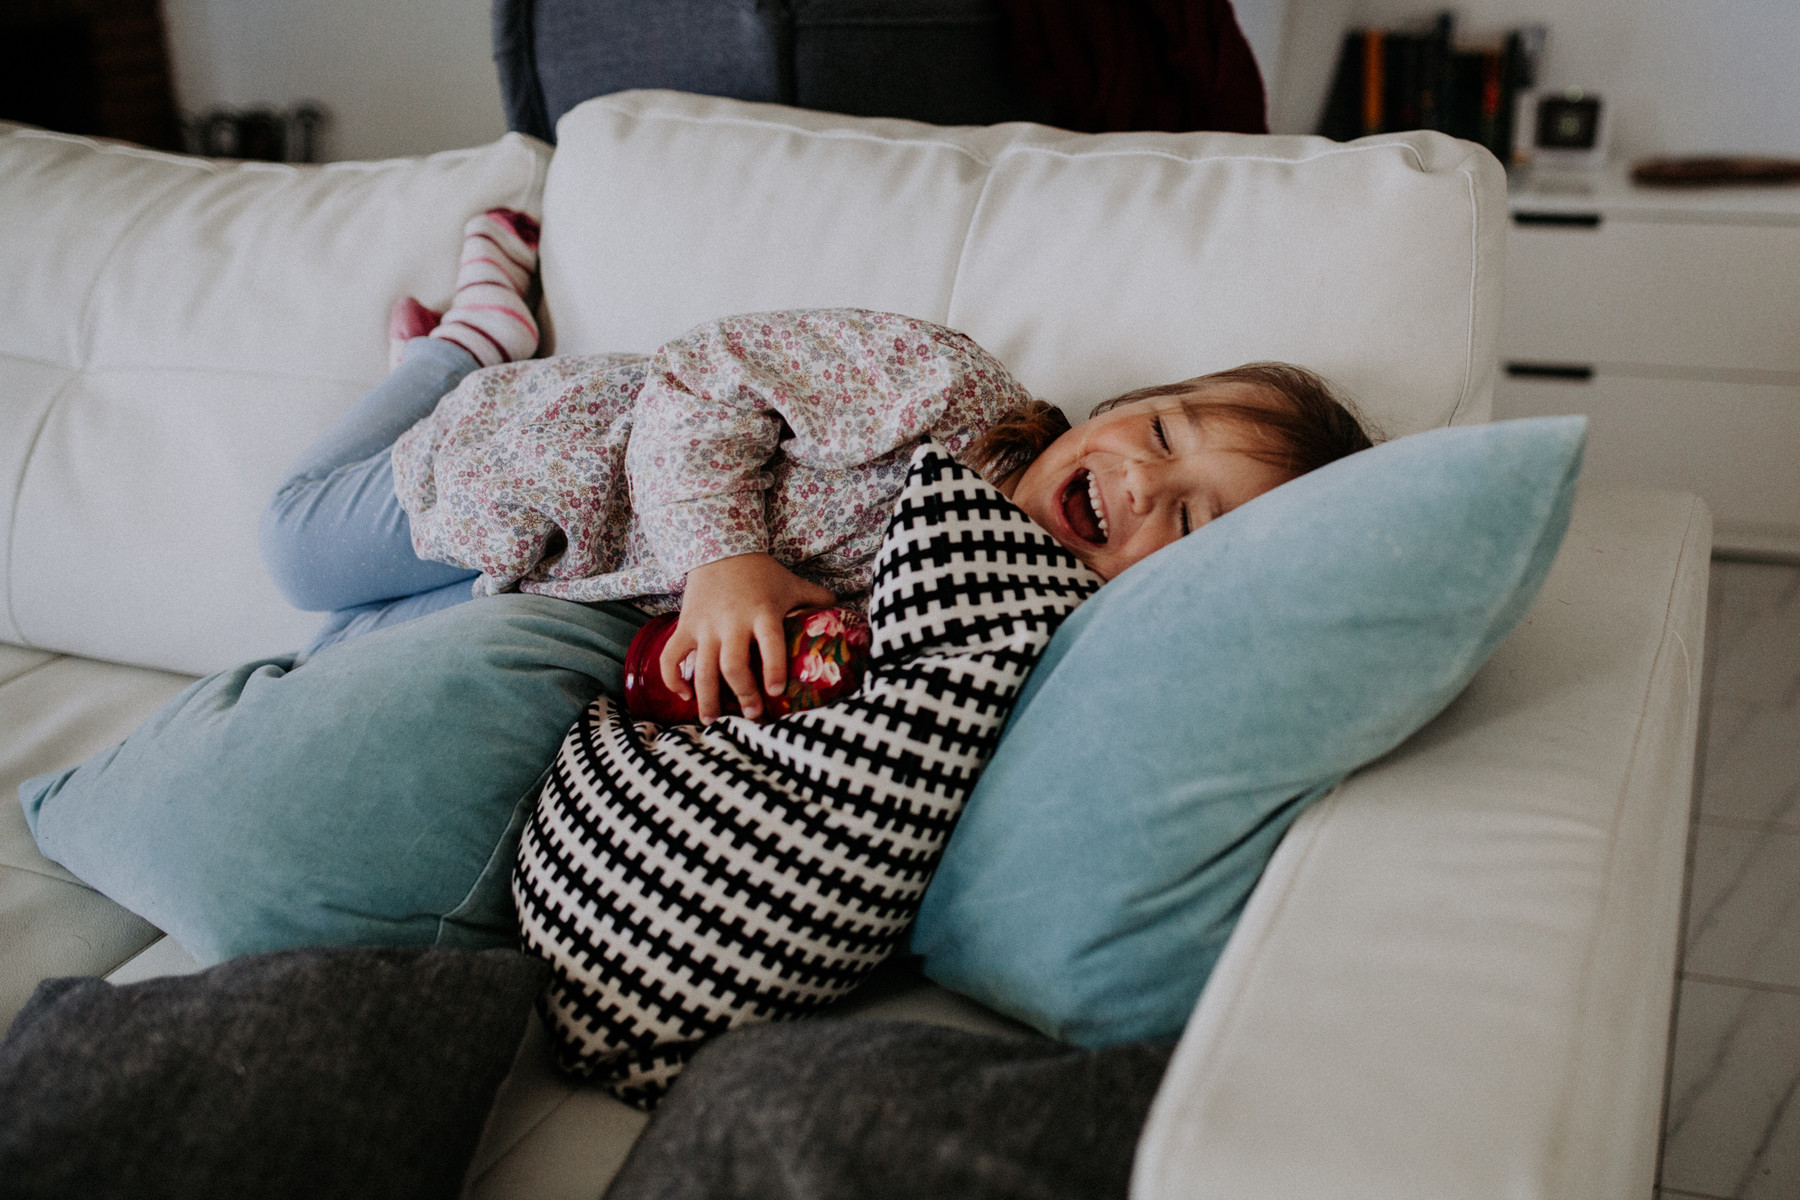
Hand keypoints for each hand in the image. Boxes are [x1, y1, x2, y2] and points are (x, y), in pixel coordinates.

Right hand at [660, 554, 835, 721]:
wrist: (719, 548)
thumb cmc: (761, 572)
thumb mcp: (791, 582)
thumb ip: (816, 599)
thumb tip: (846, 611)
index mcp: (763, 612)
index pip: (771, 643)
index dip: (773, 668)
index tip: (775, 691)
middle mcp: (733, 622)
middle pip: (734, 666)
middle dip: (743, 694)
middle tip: (752, 715)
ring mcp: (706, 626)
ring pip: (702, 669)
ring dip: (708, 698)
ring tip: (713, 720)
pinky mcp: (685, 625)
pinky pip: (671, 657)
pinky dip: (673, 678)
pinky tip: (685, 695)